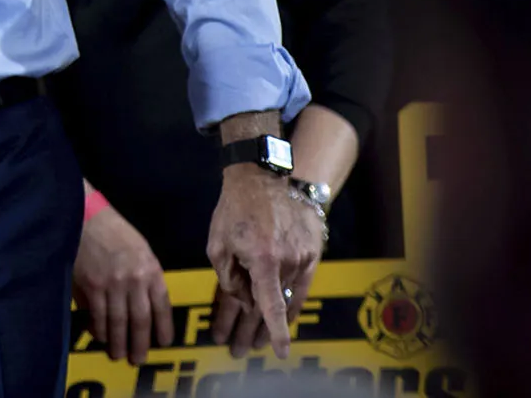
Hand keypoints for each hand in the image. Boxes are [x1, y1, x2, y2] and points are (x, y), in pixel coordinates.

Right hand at [74, 204, 173, 364]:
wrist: (86, 217)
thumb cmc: (114, 231)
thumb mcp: (141, 250)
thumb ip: (147, 276)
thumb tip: (148, 305)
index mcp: (150, 269)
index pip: (162, 307)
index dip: (163, 328)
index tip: (163, 343)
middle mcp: (133, 280)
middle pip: (140, 320)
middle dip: (139, 344)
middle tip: (137, 359)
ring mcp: (110, 284)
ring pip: (117, 323)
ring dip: (117, 342)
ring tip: (117, 354)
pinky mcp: (90, 286)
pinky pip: (96, 315)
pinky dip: (98, 329)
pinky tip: (99, 336)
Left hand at [204, 166, 320, 357]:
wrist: (263, 177)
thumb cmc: (235, 209)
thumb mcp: (218, 243)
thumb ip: (229, 278)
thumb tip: (243, 302)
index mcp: (263, 259)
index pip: (271, 305)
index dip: (276, 332)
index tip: (281, 352)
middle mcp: (288, 260)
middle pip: (274, 305)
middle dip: (255, 330)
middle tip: (241, 348)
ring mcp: (303, 256)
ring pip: (287, 296)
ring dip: (272, 318)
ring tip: (256, 339)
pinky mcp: (313, 251)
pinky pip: (302, 284)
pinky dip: (291, 300)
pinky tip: (283, 316)